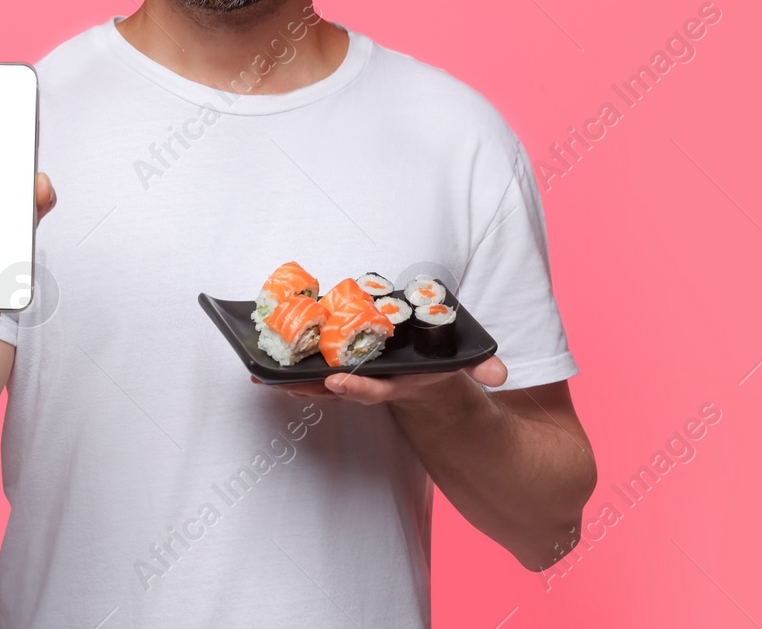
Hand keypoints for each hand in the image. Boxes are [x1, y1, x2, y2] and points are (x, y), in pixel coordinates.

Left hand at [268, 355, 508, 405]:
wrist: (428, 392)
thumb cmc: (440, 370)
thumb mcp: (463, 369)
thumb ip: (481, 370)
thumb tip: (501, 376)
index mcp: (400, 384)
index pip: (376, 389)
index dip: (357, 389)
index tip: (335, 384)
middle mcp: (374, 386)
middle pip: (336, 390)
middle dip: (308, 386)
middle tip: (279, 380)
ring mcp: (357, 384)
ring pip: (319, 386)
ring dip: (291, 382)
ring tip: (260, 374)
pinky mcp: (344, 378)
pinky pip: (314, 378)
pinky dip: (291, 375)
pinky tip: (264, 369)